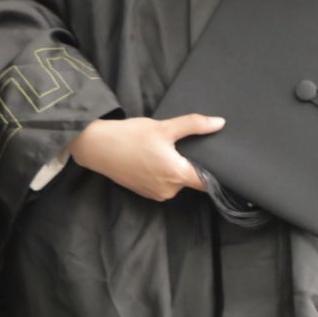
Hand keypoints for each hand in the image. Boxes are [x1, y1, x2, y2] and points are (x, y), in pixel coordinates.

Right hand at [68, 114, 224, 201]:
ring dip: (174, 167)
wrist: (96, 147)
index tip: (222, 163)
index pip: (209, 182)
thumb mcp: (163, 127)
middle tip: (179, 144)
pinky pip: (163, 183)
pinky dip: (161, 172)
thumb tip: (220, 123)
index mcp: (177, 174)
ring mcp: (156, 193)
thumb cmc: (130, 136)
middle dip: (189, 163)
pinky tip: (150, 157)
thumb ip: (193, 125)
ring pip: (176, 180)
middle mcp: (170, 190)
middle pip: (191, 178)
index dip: (218, 173)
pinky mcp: (145, 192)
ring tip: (161, 149)